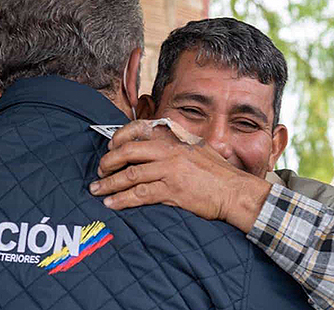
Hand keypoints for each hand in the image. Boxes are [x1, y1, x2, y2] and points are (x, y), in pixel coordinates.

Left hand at [90, 120, 271, 232]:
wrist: (235, 192)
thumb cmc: (217, 173)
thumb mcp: (196, 149)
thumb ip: (175, 145)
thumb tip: (152, 148)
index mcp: (174, 138)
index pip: (140, 129)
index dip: (120, 137)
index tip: (110, 146)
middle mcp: (170, 151)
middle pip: (128, 152)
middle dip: (109, 162)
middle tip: (100, 172)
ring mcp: (170, 170)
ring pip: (130, 175)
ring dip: (109, 184)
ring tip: (97, 190)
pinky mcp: (172, 190)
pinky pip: (140, 194)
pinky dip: (122, 199)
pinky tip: (112, 203)